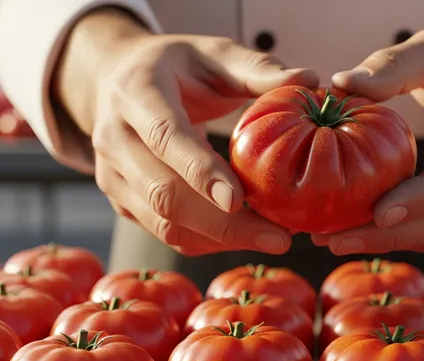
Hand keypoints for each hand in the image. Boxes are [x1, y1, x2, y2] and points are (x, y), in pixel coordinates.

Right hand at [54, 9, 317, 255]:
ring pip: (165, 223)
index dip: (200, 170)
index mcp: (136, 93)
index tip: (238, 200)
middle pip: (164, 193)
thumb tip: (310, 80)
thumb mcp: (215, 54)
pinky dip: (209, 242)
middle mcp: (114, 138)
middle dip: (224, 224)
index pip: (165, 136)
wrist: (117, 80)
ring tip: (273, 239)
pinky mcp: (123, 202)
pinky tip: (247, 236)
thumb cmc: (176, 67)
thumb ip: (259, 69)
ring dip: (221, 240)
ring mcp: (112, 175)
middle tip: (280, 237)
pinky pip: (167, 233)